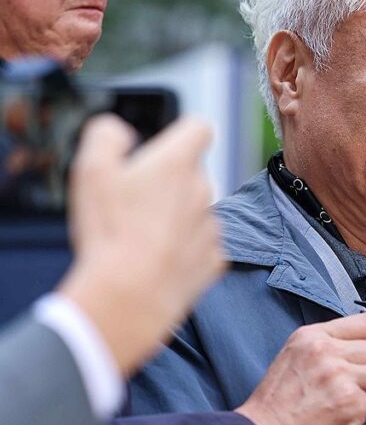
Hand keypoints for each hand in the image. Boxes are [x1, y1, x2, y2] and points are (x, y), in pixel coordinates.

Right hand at [59, 115, 223, 376]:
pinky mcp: (214, 259)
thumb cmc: (109, 232)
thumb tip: (118, 129)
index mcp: (177, 163)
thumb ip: (106, 136)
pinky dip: (183, 250)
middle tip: (133, 204)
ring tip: (140, 238)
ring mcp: (212, 227)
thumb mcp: (92, 170)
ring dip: (175, 218)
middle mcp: (203, 190)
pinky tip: (157, 261)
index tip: (166, 145)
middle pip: (192, 174)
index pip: (199, 128)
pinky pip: (200, 246)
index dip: (182, 132)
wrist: (129, 296)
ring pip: (196, 211)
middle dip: (168, 183)